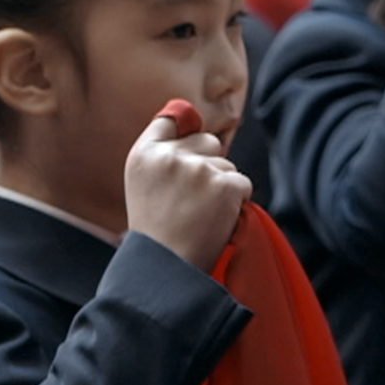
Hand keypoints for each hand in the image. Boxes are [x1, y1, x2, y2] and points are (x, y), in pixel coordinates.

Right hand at [125, 113, 251, 271]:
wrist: (165, 266)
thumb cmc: (156, 230)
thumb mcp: (143, 185)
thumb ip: (162, 155)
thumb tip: (189, 118)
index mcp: (142, 155)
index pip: (170, 119)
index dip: (183, 131)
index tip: (185, 146)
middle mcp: (168, 156)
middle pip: (207, 141)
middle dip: (207, 164)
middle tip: (190, 199)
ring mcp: (197, 169)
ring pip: (227, 165)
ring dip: (221, 187)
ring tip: (198, 214)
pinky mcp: (224, 184)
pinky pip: (242, 183)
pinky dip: (235, 202)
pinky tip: (214, 220)